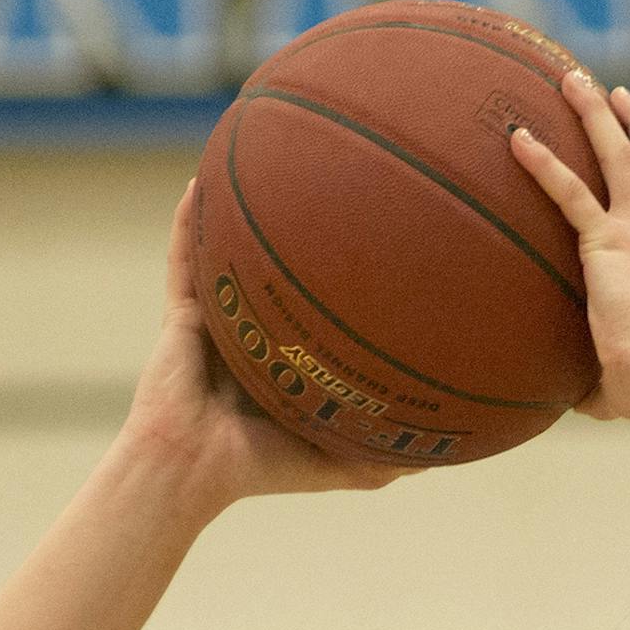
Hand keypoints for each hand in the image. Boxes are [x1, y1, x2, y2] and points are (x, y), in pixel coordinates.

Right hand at [118, 181, 410, 510]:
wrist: (193, 470)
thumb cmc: (263, 469)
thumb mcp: (342, 463)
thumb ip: (387, 455)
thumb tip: (449, 450)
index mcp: (289, 359)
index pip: (324, 312)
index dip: (352, 283)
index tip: (390, 246)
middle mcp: (254, 332)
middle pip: (284, 272)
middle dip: (305, 233)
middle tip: (343, 188)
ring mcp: (216, 319)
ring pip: (232, 254)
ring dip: (242, 212)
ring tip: (265, 160)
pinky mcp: (181, 315)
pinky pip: (183, 259)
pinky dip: (188, 223)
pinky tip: (199, 182)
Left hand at [511, 73, 629, 423]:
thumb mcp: (623, 380)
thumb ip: (599, 380)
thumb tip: (574, 405)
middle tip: (617, 94)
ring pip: (619, 153)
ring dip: (596, 113)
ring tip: (573, 79)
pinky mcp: (609, 240)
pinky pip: (570, 191)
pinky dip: (542, 163)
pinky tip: (516, 139)